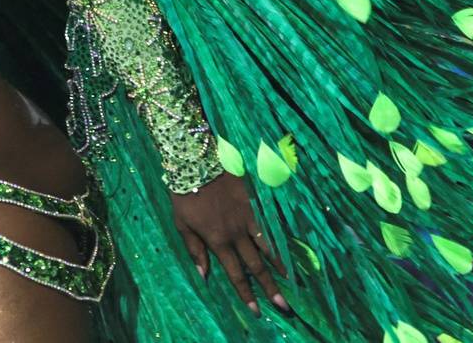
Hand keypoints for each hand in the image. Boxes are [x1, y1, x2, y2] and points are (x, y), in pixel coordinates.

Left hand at [172, 175, 288, 315]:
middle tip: (283, 306)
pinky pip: (268, 226)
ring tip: (291, 282)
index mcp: (217, 241)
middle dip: (269, 287)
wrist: (198, 161)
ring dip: (279, 266)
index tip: (256, 310)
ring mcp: (248, 218)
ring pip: (267, 247)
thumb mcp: (182, 224)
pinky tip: (287, 248)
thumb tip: (204, 275)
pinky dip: (278, 239)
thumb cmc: (185, 193)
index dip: (246, 293)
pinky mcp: (254, 204)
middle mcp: (236, 234)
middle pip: (256, 265)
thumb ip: (195, 250)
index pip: (235, 274)